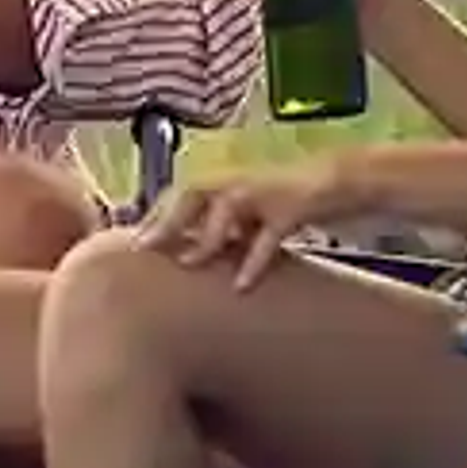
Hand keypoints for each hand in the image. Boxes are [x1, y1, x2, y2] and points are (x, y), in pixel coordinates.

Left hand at [138, 152, 370, 290]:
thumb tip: (184, 255)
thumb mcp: (245, 212)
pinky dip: (254, 261)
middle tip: (144, 248)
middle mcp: (238, 182)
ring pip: (227, 209)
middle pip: (193, 194)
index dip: (154, 215)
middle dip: (167, 220)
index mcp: (223, 182)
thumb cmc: (283, 202)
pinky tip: (242, 286)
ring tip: (188, 262)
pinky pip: (270, 236)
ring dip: (206, 236)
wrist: (336, 181)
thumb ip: (218, 227)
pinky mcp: (292, 209)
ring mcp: (264, 194)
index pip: (178, 195)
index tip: (130, 242)